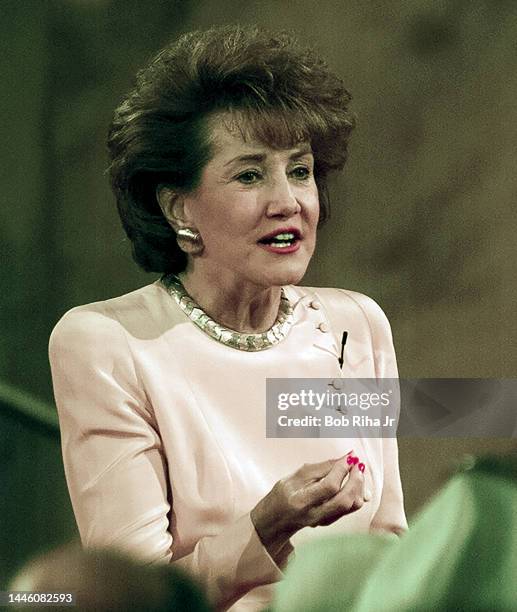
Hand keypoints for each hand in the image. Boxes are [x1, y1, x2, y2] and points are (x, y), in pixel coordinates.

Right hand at [250, 453, 368, 556]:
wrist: (275, 519)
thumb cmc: (283, 494)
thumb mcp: (296, 476)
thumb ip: (321, 467)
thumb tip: (344, 458)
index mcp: (302, 501)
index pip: (329, 486)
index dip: (342, 469)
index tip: (350, 455)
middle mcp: (315, 514)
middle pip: (345, 499)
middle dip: (356, 479)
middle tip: (357, 462)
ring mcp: (324, 521)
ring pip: (352, 506)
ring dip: (359, 486)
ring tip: (357, 470)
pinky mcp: (331, 522)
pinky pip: (351, 509)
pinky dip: (357, 492)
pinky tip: (355, 480)